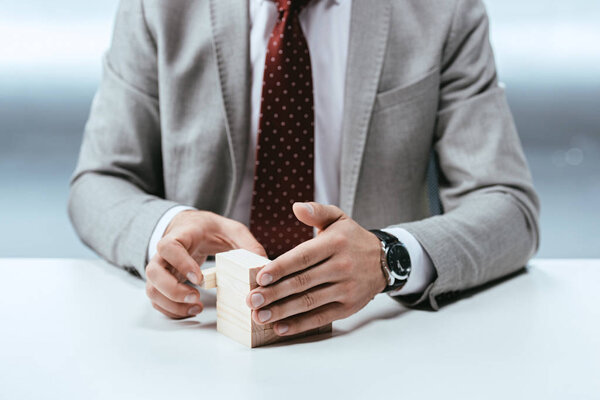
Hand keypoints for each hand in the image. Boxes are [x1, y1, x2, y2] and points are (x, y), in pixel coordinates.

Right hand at [146, 210, 265, 318]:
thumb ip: (248, 244)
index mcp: (181, 236)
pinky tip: (191, 311)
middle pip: (153, 272)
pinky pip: (157, 300)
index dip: (181, 263)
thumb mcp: (233, 230)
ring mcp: (161, 269)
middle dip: (172, 290)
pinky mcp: (163, 282)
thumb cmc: (211, 229)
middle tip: (195, 298)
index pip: (169, 247)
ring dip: (171, 303)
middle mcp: (164, 253)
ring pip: (152, 289)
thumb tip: (264, 266)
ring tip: (196, 308)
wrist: (192, 228)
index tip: (199, 278)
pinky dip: (170, 310)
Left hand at [245, 202, 386, 334]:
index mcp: (335, 244)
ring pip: (309, 302)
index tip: (260, 277)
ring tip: (259, 316)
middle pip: (302, 282)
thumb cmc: (352, 239)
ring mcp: (346, 289)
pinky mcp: (348, 307)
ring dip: (282, 312)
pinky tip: (280, 328)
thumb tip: (296, 207)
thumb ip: (316, 211)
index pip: (303, 257)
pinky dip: (300, 325)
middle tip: (251, 300)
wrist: (386, 261)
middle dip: (274, 293)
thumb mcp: (338, 218)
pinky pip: (321, 317)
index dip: (281, 267)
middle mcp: (341, 267)